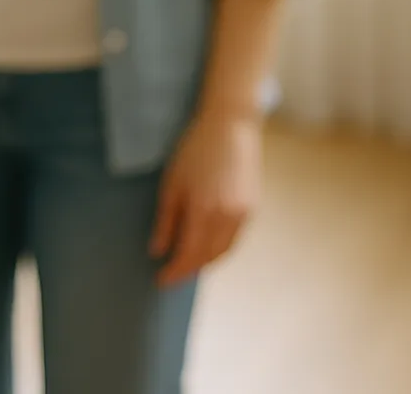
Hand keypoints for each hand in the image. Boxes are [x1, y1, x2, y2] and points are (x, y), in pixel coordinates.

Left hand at [150, 110, 262, 285]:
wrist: (231, 128)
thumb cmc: (194, 151)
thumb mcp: (171, 183)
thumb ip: (165, 221)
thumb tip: (157, 251)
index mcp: (204, 211)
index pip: (188, 254)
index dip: (174, 271)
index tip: (160, 281)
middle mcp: (228, 218)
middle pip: (208, 258)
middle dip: (189, 270)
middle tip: (171, 275)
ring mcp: (244, 214)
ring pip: (224, 251)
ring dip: (205, 262)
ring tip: (186, 264)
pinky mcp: (253, 209)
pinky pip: (234, 239)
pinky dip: (219, 249)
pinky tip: (206, 247)